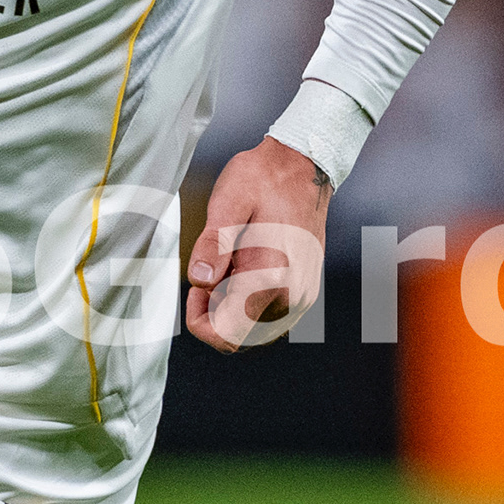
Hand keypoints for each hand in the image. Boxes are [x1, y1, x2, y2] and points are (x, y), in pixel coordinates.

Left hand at [184, 138, 328, 351]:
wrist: (304, 165)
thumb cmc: (264, 180)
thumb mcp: (228, 202)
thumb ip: (212, 245)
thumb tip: (200, 279)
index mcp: (271, 279)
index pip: (226, 337)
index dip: (200, 320)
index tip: (198, 286)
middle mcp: (293, 297)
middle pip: (239, 339)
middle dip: (215, 313)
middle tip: (213, 269)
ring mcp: (302, 296)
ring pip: (254, 330)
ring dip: (232, 308)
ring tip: (231, 264)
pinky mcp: (304, 290)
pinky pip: (270, 316)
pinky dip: (249, 302)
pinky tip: (246, 267)